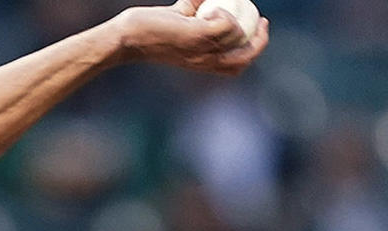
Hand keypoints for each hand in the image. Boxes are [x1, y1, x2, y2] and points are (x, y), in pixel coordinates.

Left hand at [113, 0, 269, 75]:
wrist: (126, 38)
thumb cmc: (148, 30)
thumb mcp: (178, 22)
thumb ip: (194, 12)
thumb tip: (207, 0)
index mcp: (202, 63)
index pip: (236, 66)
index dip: (253, 50)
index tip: (257, 29)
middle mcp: (204, 61)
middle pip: (245, 59)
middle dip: (260, 42)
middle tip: (262, 21)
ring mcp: (201, 50)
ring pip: (239, 39)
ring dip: (240, 21)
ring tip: (225, 9)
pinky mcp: (196, 36)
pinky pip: (226, 24)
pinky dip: (225, 13)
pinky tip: (208, 9)